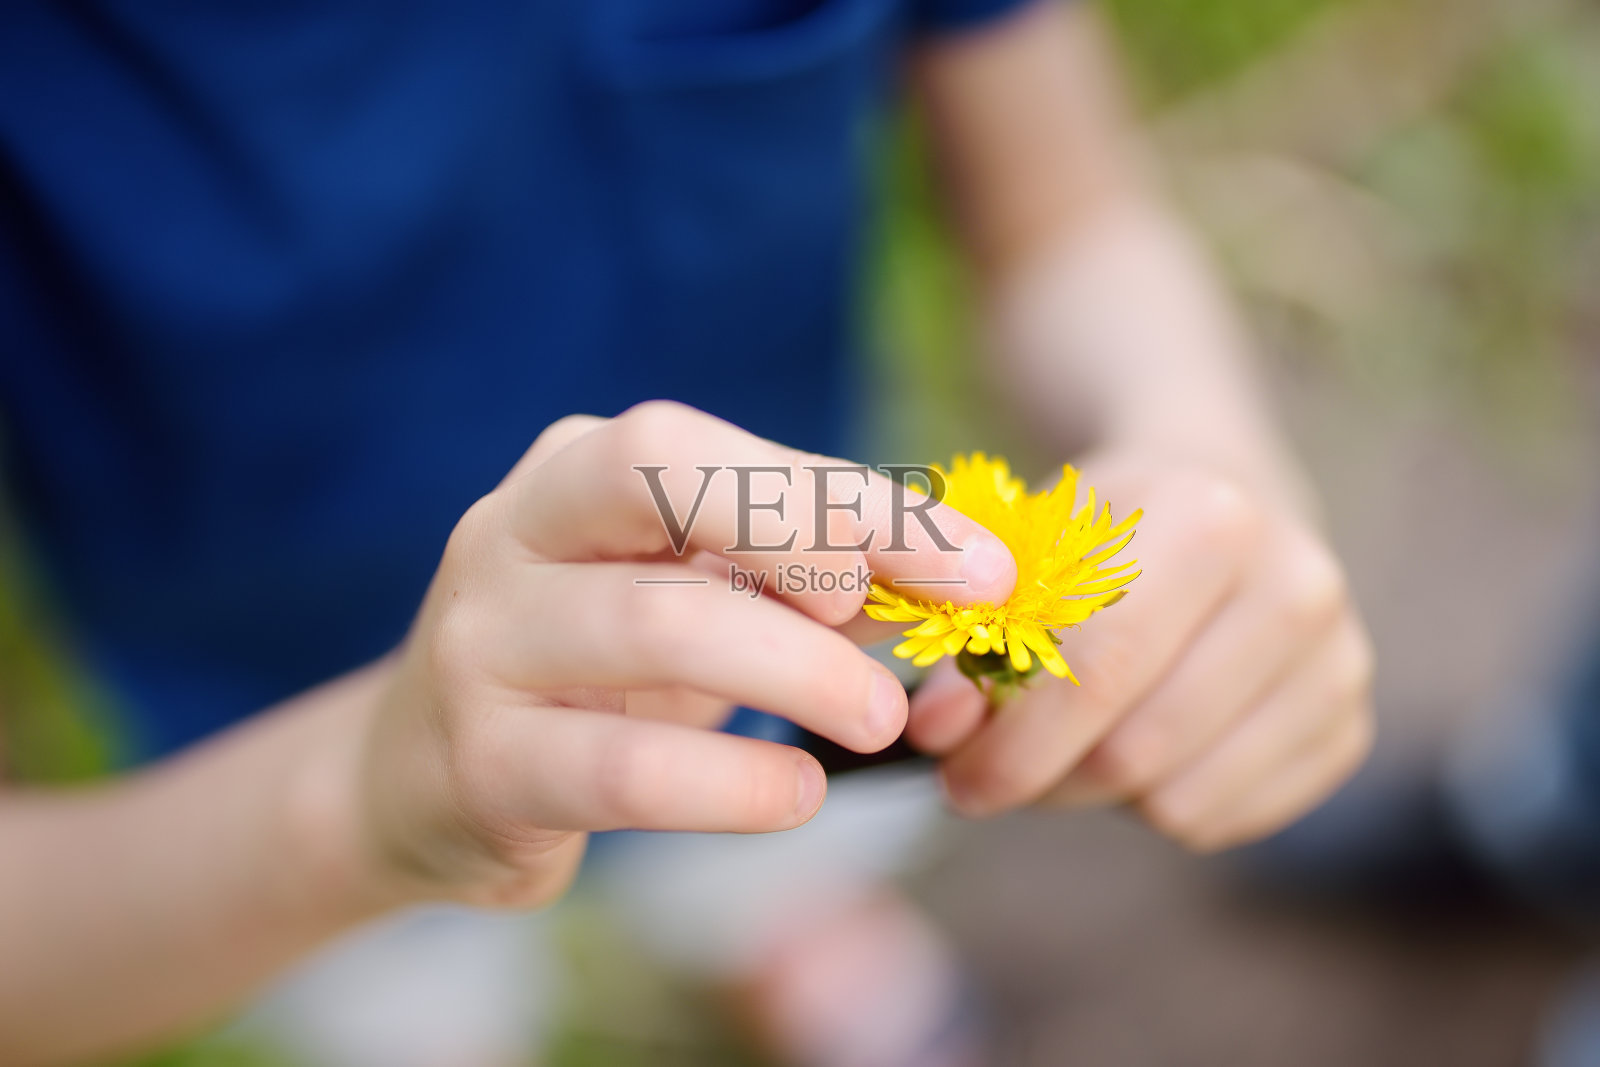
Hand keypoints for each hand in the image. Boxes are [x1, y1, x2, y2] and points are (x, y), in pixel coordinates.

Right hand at [322, 401, 1016, 908]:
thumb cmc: (594, 673)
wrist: (420, 779)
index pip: (711, 448)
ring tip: (880, 718)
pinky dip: (732, 782)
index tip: (978, 566)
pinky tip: (798, 794)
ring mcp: (482, 647)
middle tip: (908, 627)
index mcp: (570, 472)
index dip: (849, 497)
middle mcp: (508, 534)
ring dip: (798, 671)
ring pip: (655, 627)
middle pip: (661, 483)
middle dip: (813, 542)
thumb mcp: (682, 597)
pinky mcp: (481, 766)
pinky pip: (624, 769)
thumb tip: (958, 575)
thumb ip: (793, 572)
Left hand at [905, 451, 1373, 850]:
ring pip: (1177, 801)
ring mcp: (1339, 662)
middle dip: (1042, 778)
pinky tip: (1145, 741)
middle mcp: (1297, 587)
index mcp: (1210, 519)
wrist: (1222, 506)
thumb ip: (969, 632)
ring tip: (1075, 738)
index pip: (1100, 666)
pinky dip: (1158, 804)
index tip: (952, 775)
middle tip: (989, 774)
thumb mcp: (1026, 548)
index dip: (1013, 741)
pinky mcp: (1349, 728)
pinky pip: (1224, 821)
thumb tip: (939, 728)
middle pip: (1137, 749)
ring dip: (1099, 794)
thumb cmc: (1102, 535)